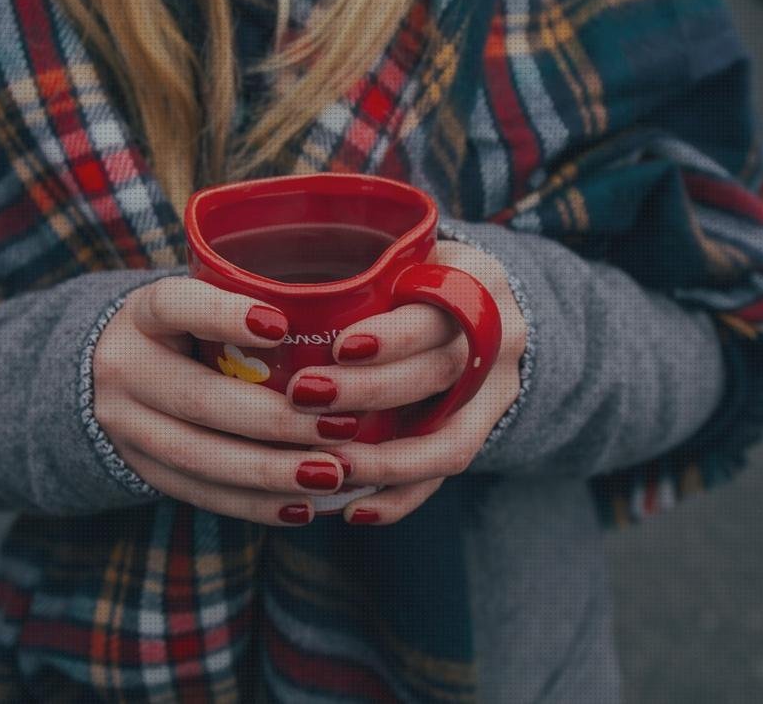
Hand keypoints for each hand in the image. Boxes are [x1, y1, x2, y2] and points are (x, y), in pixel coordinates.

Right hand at [92, 277, 355, 525]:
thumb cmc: (186, 329)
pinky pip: (200, 492)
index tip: (281, 325)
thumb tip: (342, 313)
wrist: (109, 373)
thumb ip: (247, 304)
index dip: (222, 315)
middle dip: (274, 419)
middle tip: (340, 427)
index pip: (174, 305)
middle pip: (198, 398)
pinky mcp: (141, 469)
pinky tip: (302, 507)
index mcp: (142, 315)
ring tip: (330, 474)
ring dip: (270, 471)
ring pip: (199, 455)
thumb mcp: (198, 301)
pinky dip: (254, 505)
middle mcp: (124, 368)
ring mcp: (125, 426)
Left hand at [288, 241, 528, 524]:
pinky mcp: (486, 431)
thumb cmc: (415, 274)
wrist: (479, 306)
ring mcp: (498, 391)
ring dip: (384, 460)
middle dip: (369, 392)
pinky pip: (446, 475)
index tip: (337, 347)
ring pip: (450, 438)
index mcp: (476, 280)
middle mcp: (500, 337)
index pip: (438, 311)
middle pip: (438, 373)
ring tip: (327, 468)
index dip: (392, 337)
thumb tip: (261, 287)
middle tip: (305, 397)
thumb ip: (359, 268)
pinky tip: (353, 509)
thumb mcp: (402, 253)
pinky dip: (400, 497)